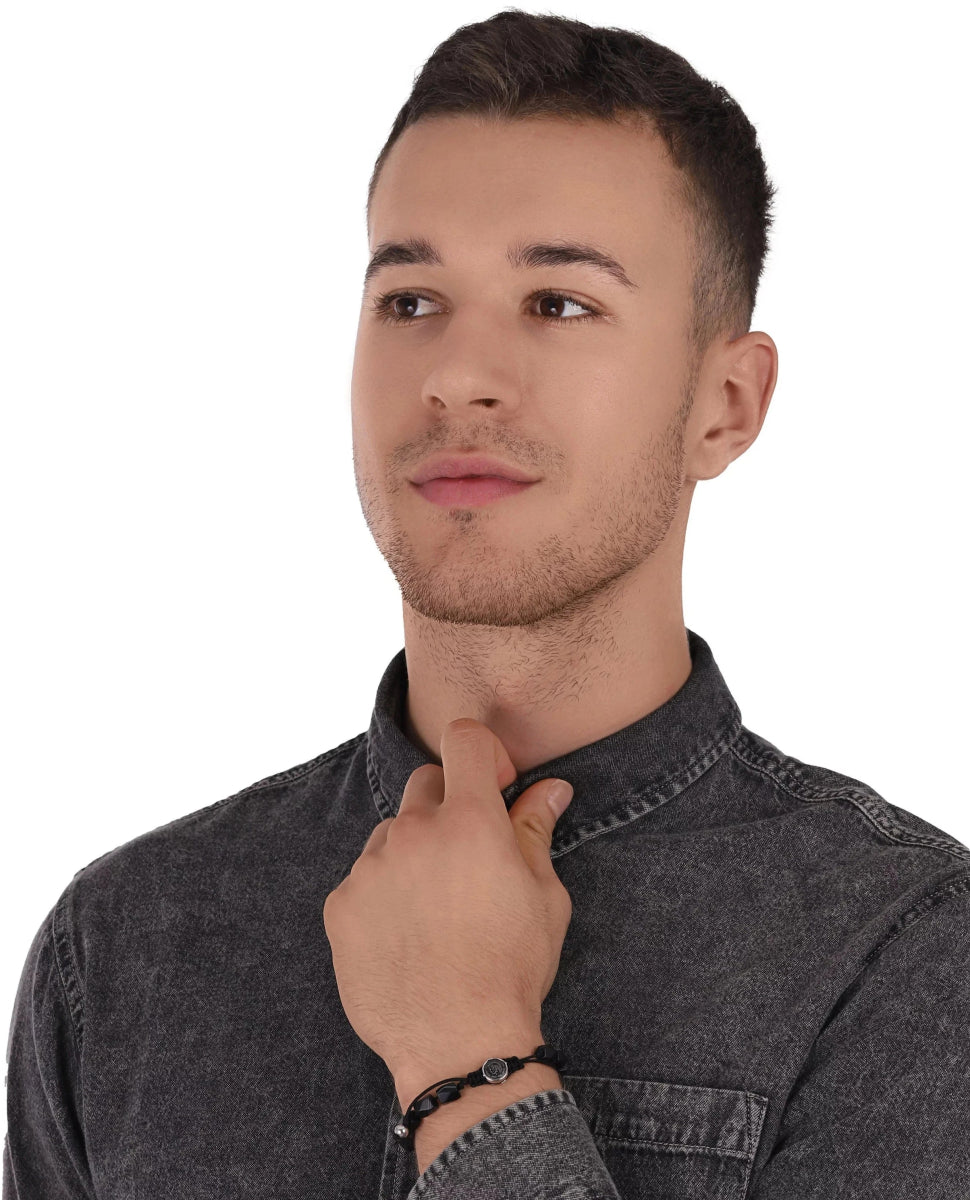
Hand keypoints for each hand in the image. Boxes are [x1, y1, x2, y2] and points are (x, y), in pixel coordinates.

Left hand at [321, 717, 573, 1085]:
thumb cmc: (512, 968)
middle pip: (425, 783)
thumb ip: (535, 829)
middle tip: (470, 856)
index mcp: (470, 821)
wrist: (457, 1044)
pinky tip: (407, 935)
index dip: (481, 753)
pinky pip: (363, 878)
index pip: (463, 739)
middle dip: (449, 805)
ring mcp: (370, 868)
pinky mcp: (340, 906)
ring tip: (437, 909)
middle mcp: (413, 832)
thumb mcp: (544, 895)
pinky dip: (383, 893)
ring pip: (391, 833)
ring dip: (413, 852)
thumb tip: (551, 787)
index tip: (494, 785)